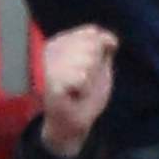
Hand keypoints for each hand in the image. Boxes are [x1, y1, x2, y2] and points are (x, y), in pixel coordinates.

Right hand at [34, 21, 118, 156]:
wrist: (71, 125)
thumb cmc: (85, 97)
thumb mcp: (100, 68)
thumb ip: (104, 48)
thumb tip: (111, 39)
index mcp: (62, 42)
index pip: (92, 33)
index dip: (101, 50)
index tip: (92, 70)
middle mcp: (51, 47)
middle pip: (92, 46)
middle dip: (95, 68)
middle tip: (82, 83)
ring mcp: (47, 63)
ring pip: (88, 61)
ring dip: (89, 81)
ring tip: (78, 90)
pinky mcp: (48, 80)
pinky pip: (81, 77)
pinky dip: (84, 90)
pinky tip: (73, 95)